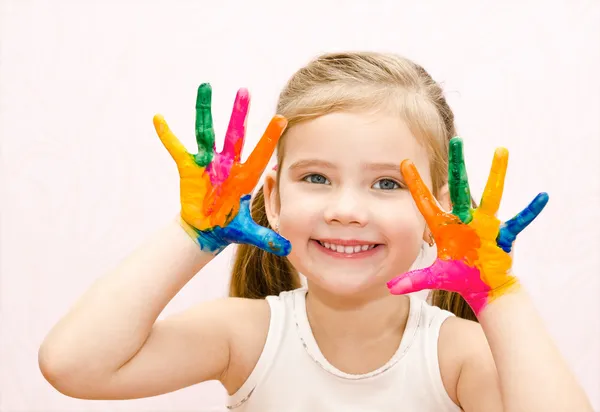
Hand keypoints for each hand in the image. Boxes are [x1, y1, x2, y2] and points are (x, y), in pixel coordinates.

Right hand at [153, 83, 290, 255]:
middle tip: (244, 91)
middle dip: (239, 114)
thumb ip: (266, 238)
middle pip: (234, 135)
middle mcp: (228, 165)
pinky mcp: (188, 169)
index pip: (260, 154)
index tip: (282, 118)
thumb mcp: (248, 233)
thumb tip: (286, 249)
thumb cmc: (230, 226)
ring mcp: (208, 164)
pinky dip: (168, 135)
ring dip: (205, 110)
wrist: (207, 228)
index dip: (269, 138)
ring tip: (206, 86)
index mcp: (244, 177)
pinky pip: (177, 149)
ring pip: (206, 132)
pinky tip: (159, 118)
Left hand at [387, 138, 547, 314]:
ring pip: (490, 194)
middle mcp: (464, 219)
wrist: (482, 286)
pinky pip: (519, 220)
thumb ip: (414, 280)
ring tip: (501, 150)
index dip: (416, 184)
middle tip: (457, 140)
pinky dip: (530, 210)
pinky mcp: (503, 234)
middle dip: (458, 164)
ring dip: (496, 174)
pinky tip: (542, 197)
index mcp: (444, 227)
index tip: (404, 163)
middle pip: (459, 187)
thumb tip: (390, 288)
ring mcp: (484, 224)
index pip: (426, 202)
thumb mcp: (436, 277)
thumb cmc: (458, 276)